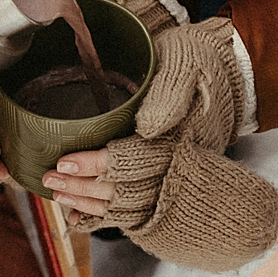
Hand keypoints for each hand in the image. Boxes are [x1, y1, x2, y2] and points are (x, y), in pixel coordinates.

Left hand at [53, 15, 277, 271]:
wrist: (226, 73)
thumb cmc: (198, 62)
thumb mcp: (187, 67)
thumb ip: (168, 96)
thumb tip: (146, 128)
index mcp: (179, 139)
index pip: (133, 159)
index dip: (96, 163)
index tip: (66, 160)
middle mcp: (175, 164)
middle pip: (124, 188)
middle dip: (82, 187)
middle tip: (50, 179)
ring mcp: (171, 176)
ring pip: (125, 203)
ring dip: (88, 201)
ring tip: (58, 193)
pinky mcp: (165, 181)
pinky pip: (133, 208)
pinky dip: (104, 214)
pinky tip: (79, 214)